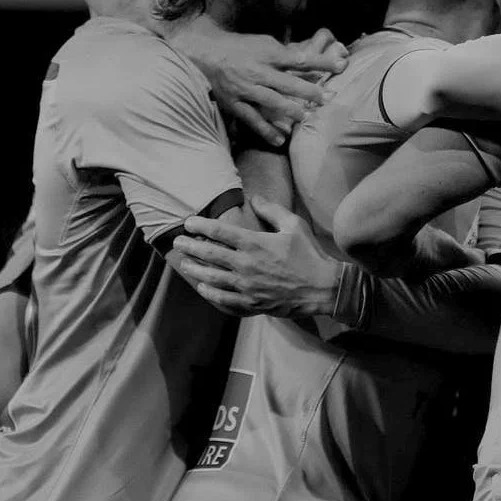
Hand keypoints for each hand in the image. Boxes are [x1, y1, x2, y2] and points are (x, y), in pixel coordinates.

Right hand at [168, 17, 347, 146]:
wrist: (207, 54)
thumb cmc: (242, 48)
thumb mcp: (266, 43)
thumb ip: (287, 55)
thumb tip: (312, 63)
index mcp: (268, 54)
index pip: (300, 58)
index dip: (321, 62)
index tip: (342, 64)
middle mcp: (258, 72)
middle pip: (288, 82)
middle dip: (310, 91)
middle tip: (328, 98)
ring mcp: (245, 89)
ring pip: (271, 101)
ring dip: (290, 110)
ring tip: (306, 117)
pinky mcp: (235, 103)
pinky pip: (251, 119)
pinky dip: (266, 130)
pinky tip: (280, 139)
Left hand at [174, 196, 342, 317]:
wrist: (321, 288)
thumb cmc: (309, 254)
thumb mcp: (294, 225)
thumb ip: (272, 210)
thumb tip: (255, 198)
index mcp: (254, 244)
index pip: (219, 232)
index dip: (200, 226)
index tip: (188, 223)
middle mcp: (246, 265)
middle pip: (209, 255)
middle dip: (191, 247)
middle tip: (178, 243)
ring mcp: (246, 286)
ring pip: (212, 278)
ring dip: (195, 270)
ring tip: (185, 265)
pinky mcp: (251, 302)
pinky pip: (224, 299)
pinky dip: (211, 293)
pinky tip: (203, 288)